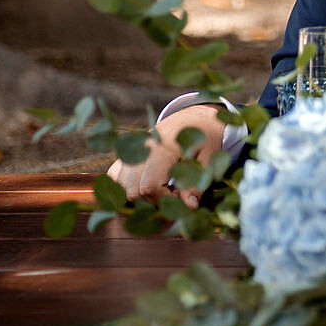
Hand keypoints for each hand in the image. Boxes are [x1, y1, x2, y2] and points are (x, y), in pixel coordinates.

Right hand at [106, 104, 228, 205]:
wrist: (193, 118)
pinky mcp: (124, 155)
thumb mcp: (210, 158)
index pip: (149, 187)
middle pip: (133, 191)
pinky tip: (149, 185)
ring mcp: (129, 151)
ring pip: (121, 188)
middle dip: (154, 201)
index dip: (166, 200)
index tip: (183, 197)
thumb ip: (198, 182)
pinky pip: (115, 178)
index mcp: (161, 147)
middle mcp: (139, 149)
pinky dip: (127, 188)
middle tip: (176, 194)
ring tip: (164, 189)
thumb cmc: (205, 138)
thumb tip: (189, 207)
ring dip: (141, 197)